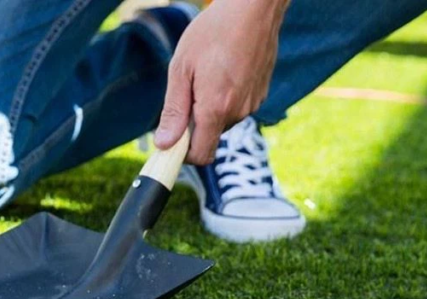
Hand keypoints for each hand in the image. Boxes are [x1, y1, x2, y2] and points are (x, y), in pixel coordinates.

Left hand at [154, 0, 287, 164]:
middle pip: (209, 137)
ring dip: (209, 109)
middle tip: (186, 91)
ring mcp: (253, 102)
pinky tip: (222, 71)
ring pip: (223, 121)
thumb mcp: (181, 69)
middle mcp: (239, 111)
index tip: (170, 144)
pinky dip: (225, 98)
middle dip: (193, 125)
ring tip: (205, 75)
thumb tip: (165, 144)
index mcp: (216, 109)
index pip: (201, 155)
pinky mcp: (260, 92)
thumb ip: (174, 110)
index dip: (183, 155)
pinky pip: (237, 107)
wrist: (254, 8)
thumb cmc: (213, 32)